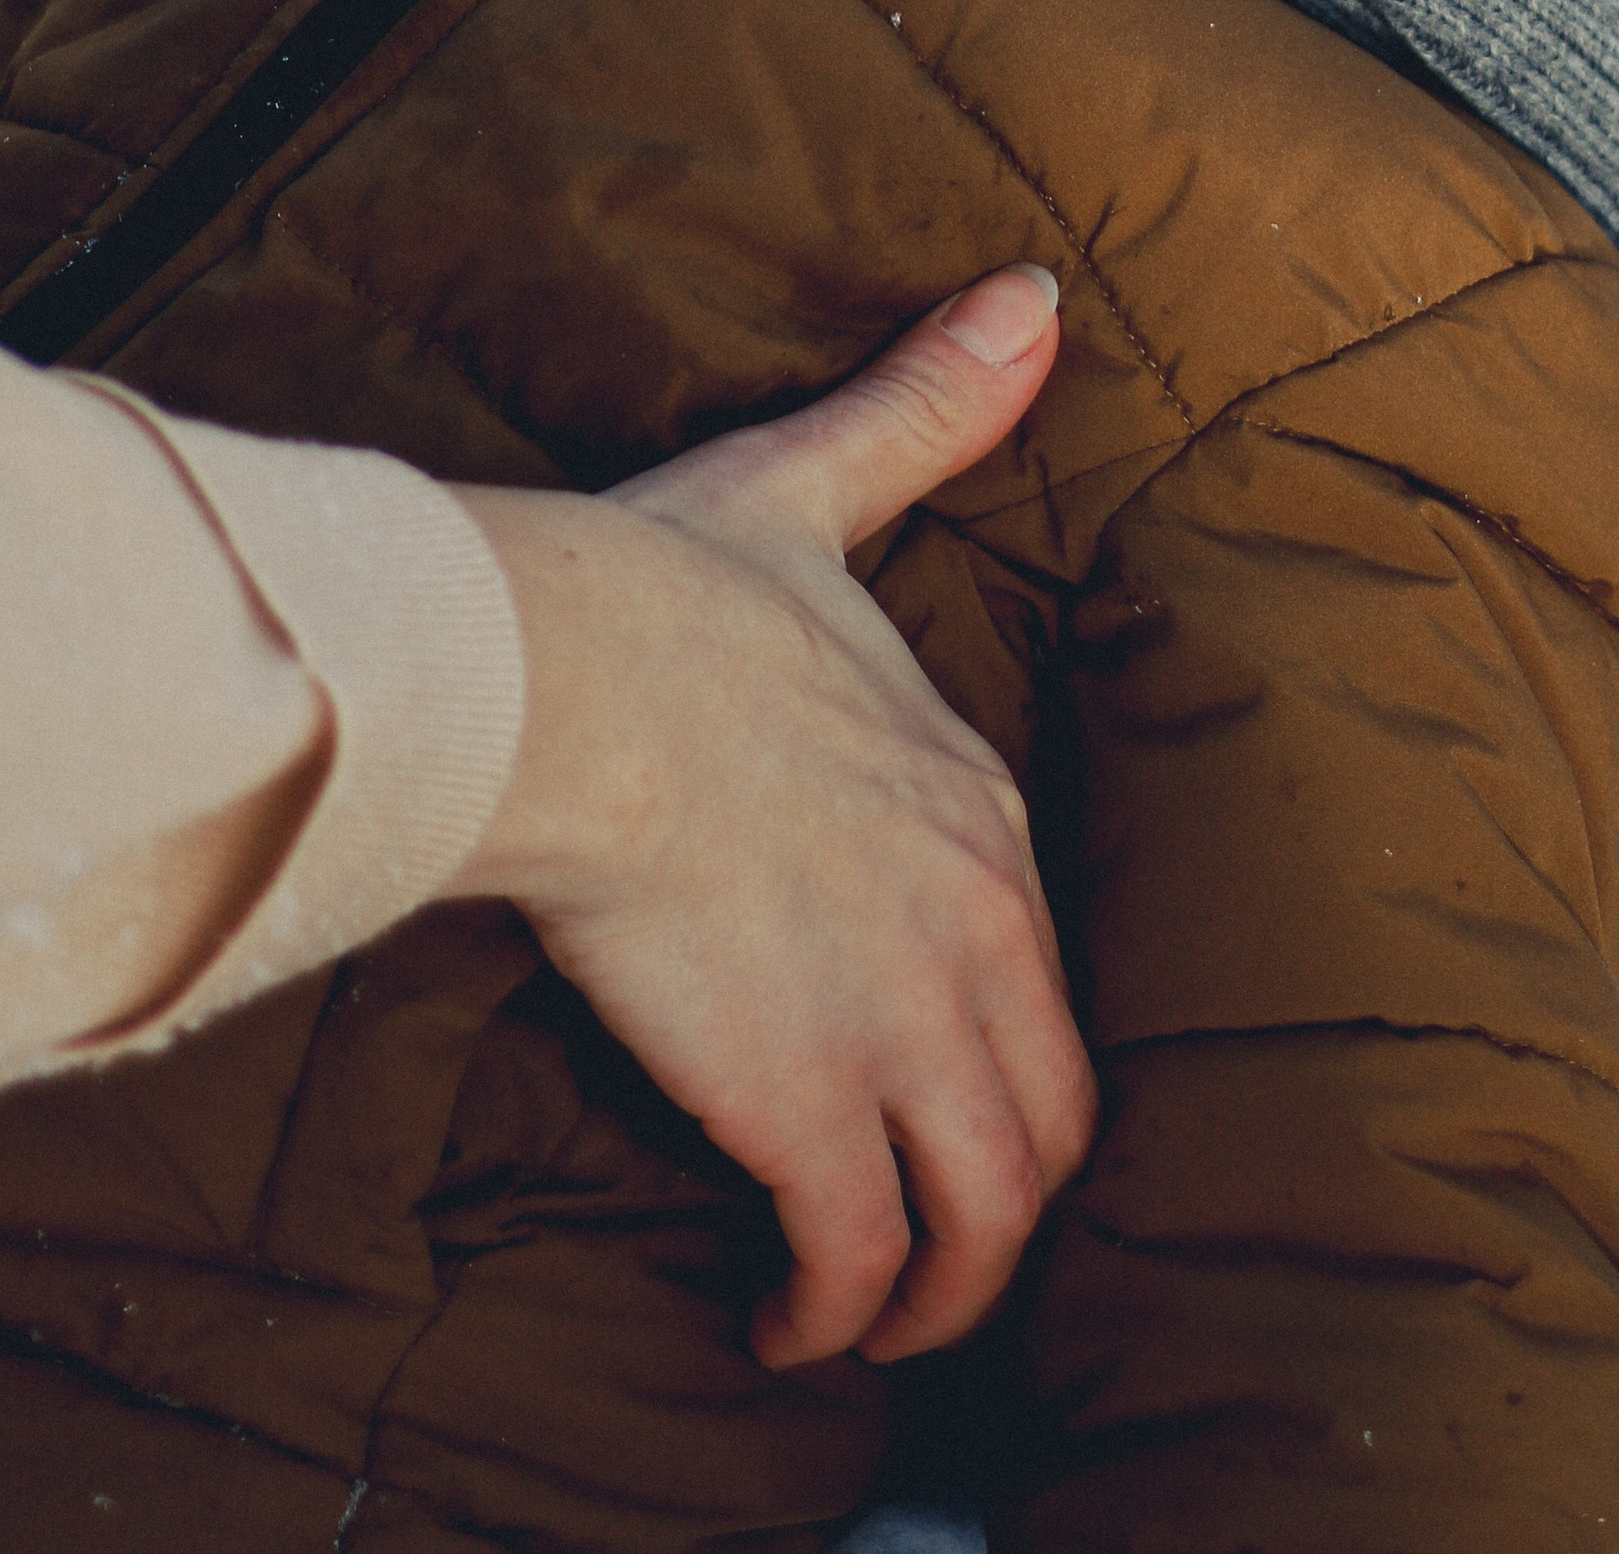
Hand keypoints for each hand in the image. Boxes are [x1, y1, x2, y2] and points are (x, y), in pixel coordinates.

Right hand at [450, 266, 1095, 1370]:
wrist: (573, 674)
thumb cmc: (668, 591)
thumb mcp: (820, 493)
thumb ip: (927, 407)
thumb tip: (1030, 293)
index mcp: (971, 810)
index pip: (1041, 973)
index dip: (1005, 1050)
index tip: (940, 1091)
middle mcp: (968, 925)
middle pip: (1045, 1121)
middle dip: (1000, 1206)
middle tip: (928, 1245)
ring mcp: (898, 1021)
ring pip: (980, 1213)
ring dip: (933, 1287)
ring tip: (858, 1318)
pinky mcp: (804, 1101)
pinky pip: (857, 1253)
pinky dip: (834, 1309)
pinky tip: (781, 1324)